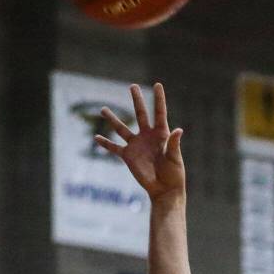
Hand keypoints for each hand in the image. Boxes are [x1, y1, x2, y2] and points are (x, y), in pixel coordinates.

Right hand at [96, 82, 184, 199]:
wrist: (164, 189)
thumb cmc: (174, 174)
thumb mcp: (175, 158)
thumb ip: (173, 144)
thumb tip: (178, 130)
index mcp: (161, 134)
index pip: (160, 113)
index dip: (159, 99)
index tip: (157, 84)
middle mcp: (148, 136)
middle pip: (141, 114)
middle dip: (137, 100)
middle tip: (132, 86)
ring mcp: (136, 145)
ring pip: (122, 128)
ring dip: (113, 119)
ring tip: (103, 109)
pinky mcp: (128, 156)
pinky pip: (114, 148)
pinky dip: (105, 144)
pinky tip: (95, 138)